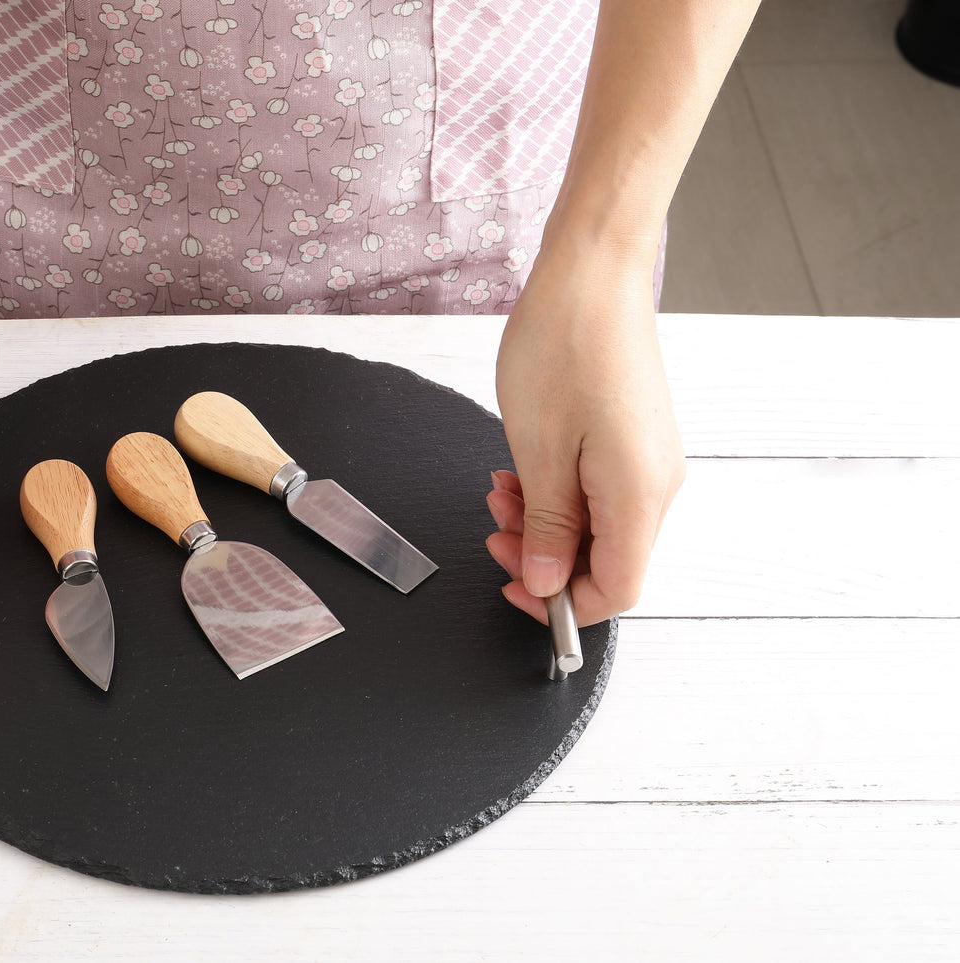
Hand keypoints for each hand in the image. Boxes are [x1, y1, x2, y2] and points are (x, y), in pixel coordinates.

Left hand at [488, 236, 684, 625]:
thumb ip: (549, 527)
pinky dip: (557, 493)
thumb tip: (548, 582)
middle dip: (542, 557)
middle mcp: (657, 484)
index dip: (561, 605)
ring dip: (543, 522)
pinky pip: (598, 491)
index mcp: (640, 495)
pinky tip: (521, 472)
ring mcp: (649, 460)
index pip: (615, 591)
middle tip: (494, 532)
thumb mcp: (540, 450)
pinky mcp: (635, 440)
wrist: (593, 273)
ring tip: (500, 492)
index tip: (514, 589)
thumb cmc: (565, 344)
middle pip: (605, 561)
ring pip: (597, 526)